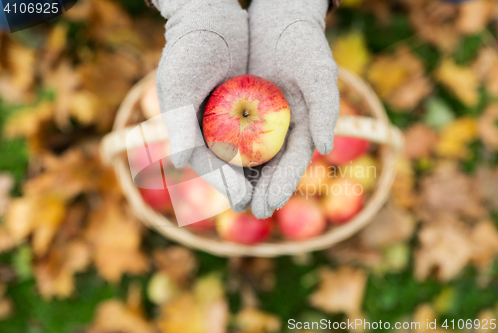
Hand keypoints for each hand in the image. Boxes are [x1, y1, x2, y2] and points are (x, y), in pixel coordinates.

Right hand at [153, 0, 251, 211]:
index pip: (206, 163)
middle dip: (242, 185)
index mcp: (185, 128)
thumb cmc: (189, 50)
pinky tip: (281, 160)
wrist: (210, 15)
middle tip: (260, 206)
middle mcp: (204, 126)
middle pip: (226, 164)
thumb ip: (179, 125)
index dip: (223, 183)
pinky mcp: (243, 104)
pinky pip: (255, 131)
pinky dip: (266, 147)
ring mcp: (224, 117)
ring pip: (242, 152)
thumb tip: (180, 163)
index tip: (242, 201)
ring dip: (256, 173)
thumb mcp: (179, 86)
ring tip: (272, 193)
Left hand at [248, 0, 339, 217]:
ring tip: (236, 200)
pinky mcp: (248, 110)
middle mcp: (287, 128)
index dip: (283, 186)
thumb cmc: (304, 46)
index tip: (269, 205)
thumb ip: (326, 109)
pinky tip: (220, 168)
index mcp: (307, 125)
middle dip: (264, 190)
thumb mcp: (318, 74)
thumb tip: (327, 148)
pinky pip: (238, 136)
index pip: (295, 163)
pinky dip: (232, 154)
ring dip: (247, 179)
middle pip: (275, 166)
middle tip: (251, 212)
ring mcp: (267, 121)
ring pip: (256, 157)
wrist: (280, 20)